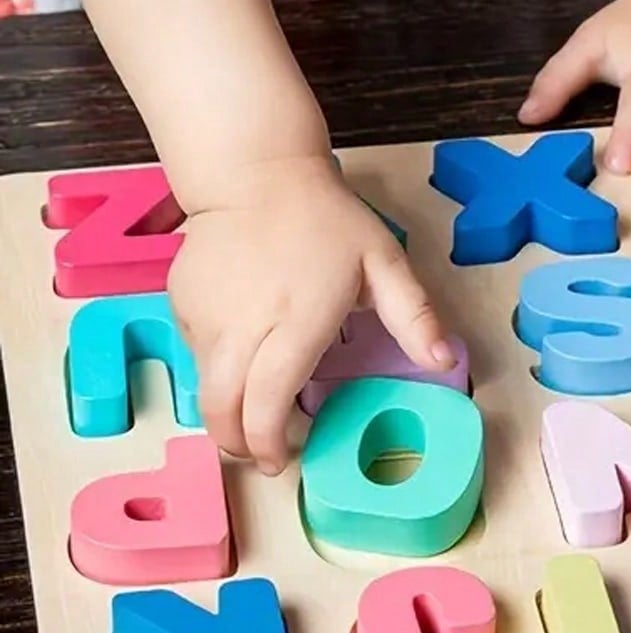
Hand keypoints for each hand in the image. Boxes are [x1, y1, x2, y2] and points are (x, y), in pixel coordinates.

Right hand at [167, 154, 452, 473]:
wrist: (255, 172)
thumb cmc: (325, 220)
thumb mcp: (383, 261)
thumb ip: (414, 315)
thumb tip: (445, 361)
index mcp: (296, 322)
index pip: (267, 401)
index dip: (268, 441)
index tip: (281, 460)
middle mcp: (243, 325)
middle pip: (222, 408)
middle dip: (237, 443)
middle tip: (261, 453)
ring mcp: (206, 314)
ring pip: (205, 385)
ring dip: (226, 408)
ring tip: (252, 411)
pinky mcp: (182, 303)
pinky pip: (195, 352)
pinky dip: (214, 367)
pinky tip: (239, 354)